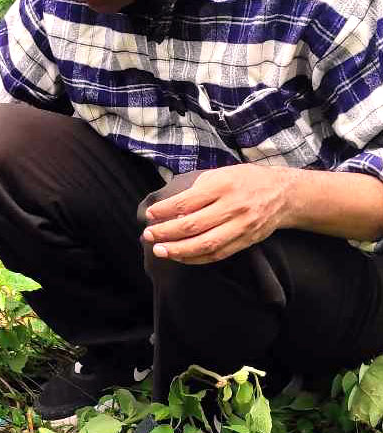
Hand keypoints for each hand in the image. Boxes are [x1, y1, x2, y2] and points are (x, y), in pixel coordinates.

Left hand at [143, 165, 295, 263]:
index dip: (164, 210)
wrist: (284, 194)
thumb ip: (196, 190)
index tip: (149, 214)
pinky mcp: (246, 241)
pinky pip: (218, 254)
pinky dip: (196, 258)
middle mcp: (233, 207)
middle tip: (148, 235)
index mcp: (223, 185)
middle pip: (193, 225)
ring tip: (160, 251)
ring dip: (178, 250)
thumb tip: (173, 211)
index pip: (186, 201)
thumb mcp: (220, 174)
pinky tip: (180, 256)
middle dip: (166, 232)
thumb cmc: (245, 180)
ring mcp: (241, 226)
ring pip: (205, 244)